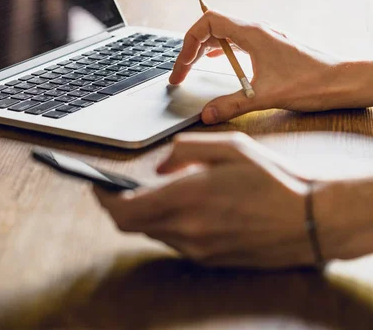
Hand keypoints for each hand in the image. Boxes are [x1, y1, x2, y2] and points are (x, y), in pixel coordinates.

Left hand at [93, 132, 316, 268]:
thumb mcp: (228, 146)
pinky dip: (167, 226)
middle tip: (115, 191)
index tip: (96, 187)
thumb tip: (159, 167)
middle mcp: (187, 228)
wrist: (309, 218)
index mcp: (187, 198)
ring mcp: (198, 249)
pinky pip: (174, 243)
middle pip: (131, 226)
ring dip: (145, 215)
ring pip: (152, 234)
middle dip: (118, 207)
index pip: (124, 210)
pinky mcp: (209, 259)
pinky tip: (183, 210)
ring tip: (155, 195)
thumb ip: (183, 151)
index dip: (103, 200)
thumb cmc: (271, 178)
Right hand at [171, 11, 372, 123]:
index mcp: (252, 34)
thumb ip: (232, 104)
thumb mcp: (266, 96)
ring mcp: (263, 38)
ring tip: (190, 67)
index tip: (182, 66)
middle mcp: (257, 31)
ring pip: (223, 34)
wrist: (344, 81)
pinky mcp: (269, 47)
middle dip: (190, 50)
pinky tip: (217, 61)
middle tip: (179, 75)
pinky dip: (220, 50)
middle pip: (211, 29)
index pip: (208, 23)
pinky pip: (236, 41)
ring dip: (203, 50)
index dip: (188, 42)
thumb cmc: (313, 82)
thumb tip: (206, 114)